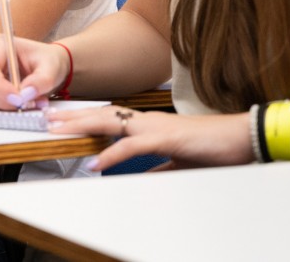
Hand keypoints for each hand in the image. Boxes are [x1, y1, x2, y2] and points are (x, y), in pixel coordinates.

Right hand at [0, 33, 67, 109]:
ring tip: (29, 103)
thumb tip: (25, 93)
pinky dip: (2, 110)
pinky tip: (19, 105)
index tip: (19, 99)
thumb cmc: (46, 61)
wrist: (46, 67)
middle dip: (4, 100)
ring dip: (5, 106)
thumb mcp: (51, 67)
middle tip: (28, 104)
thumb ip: (42, 80)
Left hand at [45, 104, 253, 169]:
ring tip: (60, 132)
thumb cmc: (212, 147)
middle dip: (73, 117)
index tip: (62, 121)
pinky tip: (97, 162)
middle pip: (102, 114)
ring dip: (83, 126)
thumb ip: (159, 167)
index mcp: (149, 125)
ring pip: (111, 123)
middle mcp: (148, 121)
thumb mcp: (178, 160)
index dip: (84, 118)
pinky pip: (133, 146)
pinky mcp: (167, 139)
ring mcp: (156, 127)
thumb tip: (142, 176)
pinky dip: (112, 153)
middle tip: (48, 118)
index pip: (109, 118)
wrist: (241, 139)